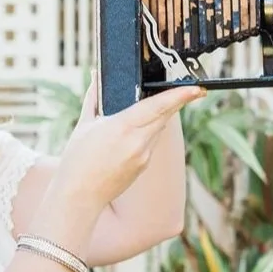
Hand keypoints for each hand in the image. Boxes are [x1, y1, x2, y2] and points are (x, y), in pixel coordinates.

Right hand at [54, 84, 202, 209]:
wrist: (80, 195)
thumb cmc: (77, 159)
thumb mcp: (84, 125)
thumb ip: (94, 98)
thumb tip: (96, 76)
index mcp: (122, 127)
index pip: (157, 106)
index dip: (179, 96)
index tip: (195, 88)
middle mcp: (138, 142)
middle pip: (166, 116)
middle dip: (177, 102)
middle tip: (190, 90)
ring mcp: (144, 156)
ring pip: (159, 128)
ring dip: (157, 117)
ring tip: (146, 109)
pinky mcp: (144, 165)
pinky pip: (151, 143)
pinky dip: (146, 134)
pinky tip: (131, 135)